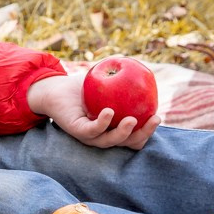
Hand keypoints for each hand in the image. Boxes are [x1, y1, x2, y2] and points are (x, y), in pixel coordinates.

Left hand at [26, 73, 160, 149]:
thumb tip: (146, 70)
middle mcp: (104, 136)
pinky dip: (102, 123)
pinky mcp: (77, 131)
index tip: (157, 116)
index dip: (148, 131)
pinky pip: (91, 130)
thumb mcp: (108, 80)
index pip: (135, 136)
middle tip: (154, 119)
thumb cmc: (84, 85)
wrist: (56, 88)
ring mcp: (90, 136)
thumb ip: (125, 78)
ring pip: (110, 140)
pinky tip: (109, 112)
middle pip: (128, 142)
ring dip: (123, 132)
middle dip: (143, 134)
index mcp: (114, 129)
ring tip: (132, 119)